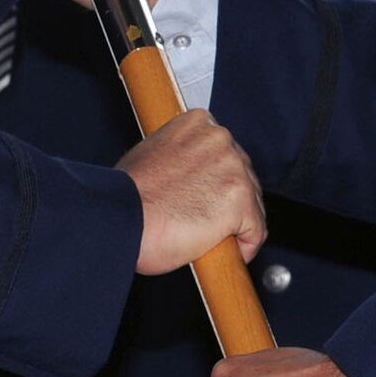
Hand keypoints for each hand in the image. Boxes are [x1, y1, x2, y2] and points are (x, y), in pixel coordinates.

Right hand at [116, 109, 264, 274]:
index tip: (209, 200)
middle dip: (231, 204)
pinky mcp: (240, 200)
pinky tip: (222, 254)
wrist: (118, 219)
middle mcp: (220, 138)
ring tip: (208, 240)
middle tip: (208, 224)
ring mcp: (233, 168)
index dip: (218, 182)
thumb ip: (180, 157)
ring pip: (253, 205)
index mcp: (198, 123)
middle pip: (244, 177)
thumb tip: (190, 176)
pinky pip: (256, 232)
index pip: (225, 154)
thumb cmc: (125, 198)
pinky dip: (244, 248)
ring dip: (237, 226)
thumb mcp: (151, 156)